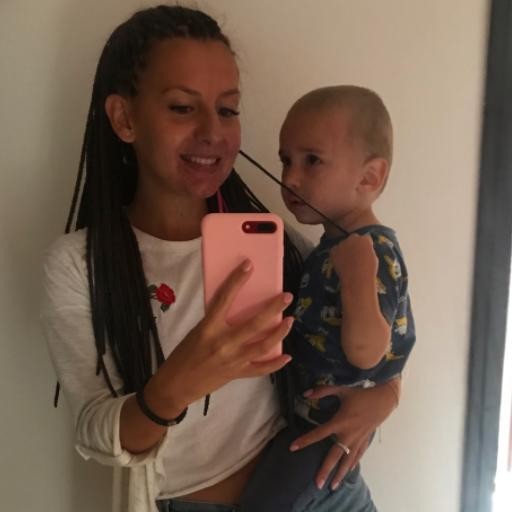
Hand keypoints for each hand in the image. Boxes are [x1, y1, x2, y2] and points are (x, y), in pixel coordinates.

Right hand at [149, 260, 293, 413]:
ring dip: (279, 333)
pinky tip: (287, 356)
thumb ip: (215, 322)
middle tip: (287, 297)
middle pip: (254, 324)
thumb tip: (236, 308)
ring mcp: (232, 360)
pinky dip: (275, 364)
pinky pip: (260, 369)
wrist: (175, 385)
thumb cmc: (183, 354)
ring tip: (290, 321)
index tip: (249, 266)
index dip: (236, 280)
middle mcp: (223, 343)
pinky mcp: (237, 374)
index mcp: (208, 328)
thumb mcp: (196, 332)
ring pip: (262, 346)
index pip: (224, 298)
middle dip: (273, 309)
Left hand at [289, 379, 399, 489]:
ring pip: (347, 461)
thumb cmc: (361, 393)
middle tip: (318, 484)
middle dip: (326, 470)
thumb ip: (323, 391)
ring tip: (332, 486)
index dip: (305, 440)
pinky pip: (357, 456)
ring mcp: (358, 439)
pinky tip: (347, 472)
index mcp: (340, 421)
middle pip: (335, 456)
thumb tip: (305, 393)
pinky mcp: (365, 440)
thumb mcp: (341, 389)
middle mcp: (349, 434)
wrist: (384, 398)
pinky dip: (352, 465)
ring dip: (340, 474)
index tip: (293, 447)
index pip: (319, 433)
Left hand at [330, 234, 377, 284]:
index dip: (365, 245)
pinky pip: (335, 250)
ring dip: (345, 249)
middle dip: (354, 244)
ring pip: (343, 244)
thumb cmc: (368, 271)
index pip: (365, 238)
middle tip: (354, 255)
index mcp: (365, 239)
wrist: (356, 279)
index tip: (364, 252)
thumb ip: (368, 250)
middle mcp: (353, 238)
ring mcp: (342, 244)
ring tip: (347, 262)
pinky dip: (337, 255)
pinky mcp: (334, 250)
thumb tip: (364, 249)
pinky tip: (341, 263)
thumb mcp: (373, 258)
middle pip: (353, 238)